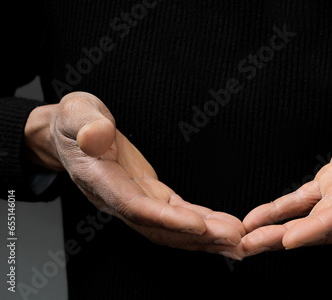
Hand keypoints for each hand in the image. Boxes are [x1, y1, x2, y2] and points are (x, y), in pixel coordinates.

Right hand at [24, 91, 244, 256]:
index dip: (168, 219)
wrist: (70, 135)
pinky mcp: (148, 194)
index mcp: (100, 180)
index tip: (199, 225)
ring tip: (237, 240)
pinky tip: (222, 226)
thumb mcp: (75, 113)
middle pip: (160, 227)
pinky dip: (200, 222)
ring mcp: (135, 200)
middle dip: (198, 237)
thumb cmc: (74, 123)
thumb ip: (86, 124)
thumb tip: (96, 135)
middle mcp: (119, 199)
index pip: (136, 207)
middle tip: (235, 240)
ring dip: (205, 236)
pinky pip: (176, 214)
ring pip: (171, 227)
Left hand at [238, 87, 331, 256]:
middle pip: (322, 226)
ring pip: (309, 219)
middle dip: (285, 238)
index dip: (318, 228)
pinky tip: (258, 218)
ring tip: (247, 239)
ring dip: (278, 231)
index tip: (288, 240)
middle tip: (249, 246)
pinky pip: (303, 200)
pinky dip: (280, 209)